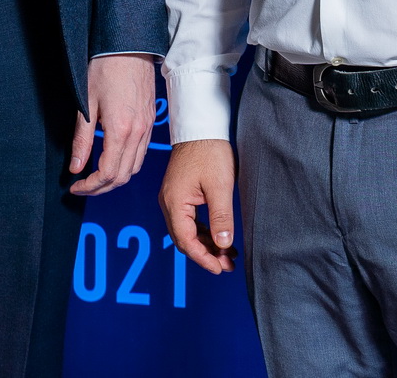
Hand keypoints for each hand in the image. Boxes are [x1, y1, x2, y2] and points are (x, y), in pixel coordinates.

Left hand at [69, 54, 156, 194]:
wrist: (129, 46)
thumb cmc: (106, 67)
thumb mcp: (86, 103)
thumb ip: (82, 139)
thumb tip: (76, 167)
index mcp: (120, 129)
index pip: (107, 173)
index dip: (90, 186)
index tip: (76, 186)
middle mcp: (138, 133)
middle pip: (122, 176)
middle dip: (101, 188)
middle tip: (83, 186)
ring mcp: (147, 127)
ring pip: (134, 168)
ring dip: (115, 179)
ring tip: (95, 177)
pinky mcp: (149, 121)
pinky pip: (141, 154)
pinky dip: (127, 165)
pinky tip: (112, 160)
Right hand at [158, 139, 236, 274]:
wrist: (201, 127)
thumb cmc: (210, 152)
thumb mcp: (220, 186)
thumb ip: (221, 217)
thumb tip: (223, 245)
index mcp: (175, 202)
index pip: (186, 240)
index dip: (203, 258)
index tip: (219, 269)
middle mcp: (168, 203)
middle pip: (184, 239)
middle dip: (206, 254)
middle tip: (227, 265)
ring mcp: (172, 199)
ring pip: (187, 231)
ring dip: (206, 244)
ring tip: (227, 255)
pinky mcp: (179, 194)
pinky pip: (189, 221)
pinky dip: (203, 232)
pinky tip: (219, 238)